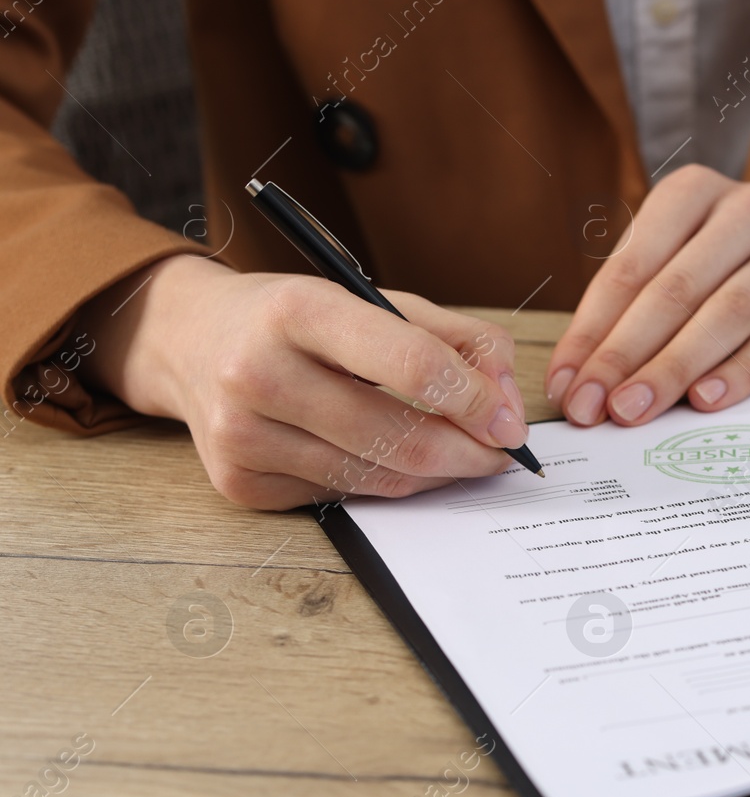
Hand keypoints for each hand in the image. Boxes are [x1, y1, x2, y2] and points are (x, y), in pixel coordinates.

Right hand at [79, 255, 527, 509]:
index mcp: (299, 309)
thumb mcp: (375, 299)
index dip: (473, 398)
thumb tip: (507, 403)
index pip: (410, 362)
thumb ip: (457, 339)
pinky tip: (392, 459)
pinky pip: (342, 497)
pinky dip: (384, 482)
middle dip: (469, 453)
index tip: (510, 422)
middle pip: (398, 436)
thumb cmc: (298, 319)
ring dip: (435, 474)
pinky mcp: (238, 483)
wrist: (191, 341)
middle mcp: (258, 372)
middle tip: (502, 453)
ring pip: (376, 478)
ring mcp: (241, 435)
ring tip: (460, 456)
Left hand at [544, 165, 749, 426]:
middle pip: (676, 290)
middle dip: (625, 355)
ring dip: (674, 367)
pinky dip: (740, 372)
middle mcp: (747, 209)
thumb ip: (629, 310)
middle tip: (594, 406)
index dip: (592, 330)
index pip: (631, 267)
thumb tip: (578, 382)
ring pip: (727, 313)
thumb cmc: (724, 265)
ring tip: (635, 410)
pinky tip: (705, 400)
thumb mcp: (675, 260)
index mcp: (692, 192)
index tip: (566, 384)